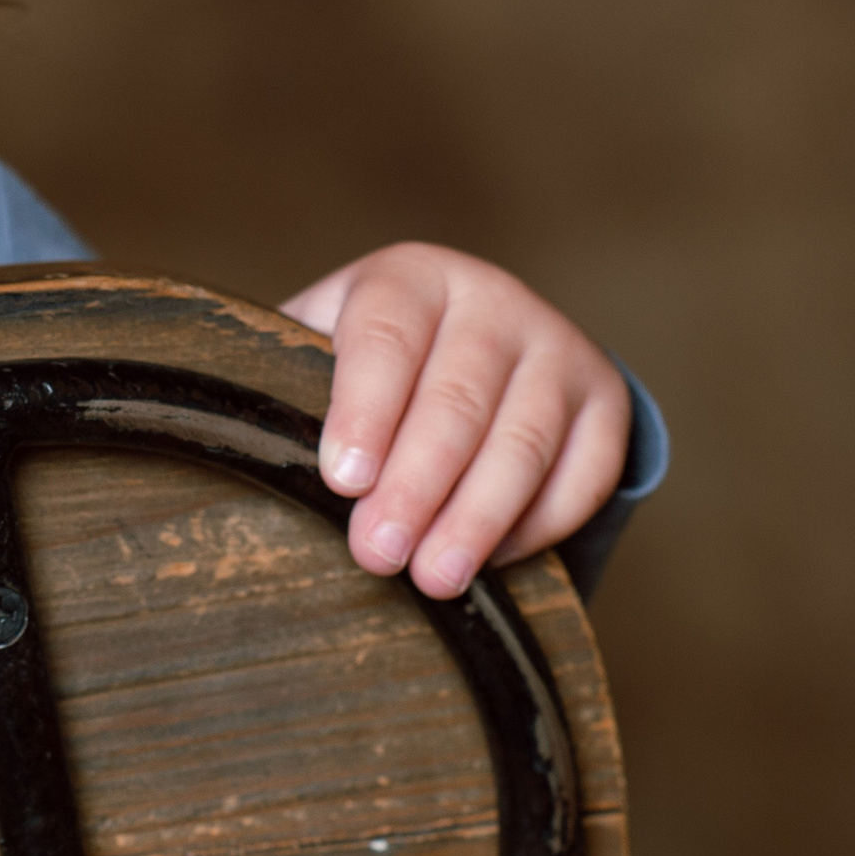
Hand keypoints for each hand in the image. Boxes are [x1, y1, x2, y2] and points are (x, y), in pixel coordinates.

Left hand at [281, 243, 628, 599]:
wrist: (477, 338)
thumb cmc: (369, 358)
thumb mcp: (323, 341)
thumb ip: (291, 382)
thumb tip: (249, 452)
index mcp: (411, 277)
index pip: (385, 335)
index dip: (364, 409)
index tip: (341, 480)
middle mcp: (493, 300)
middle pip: (456, 399)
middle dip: (415, 486)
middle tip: (378, 553)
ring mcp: (560, 349)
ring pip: (522, 442)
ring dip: (475, 519)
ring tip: (433, 578)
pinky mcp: (606, 404)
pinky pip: (583, 474)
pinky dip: (537, 526)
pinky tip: (489, 563)